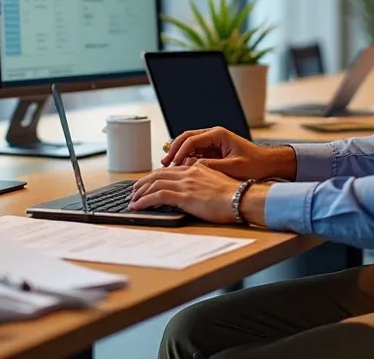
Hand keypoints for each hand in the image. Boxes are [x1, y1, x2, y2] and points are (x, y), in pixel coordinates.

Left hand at [129, 164, 244, 223]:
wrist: (241, 199)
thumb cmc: (233, 196)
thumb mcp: (216, 183)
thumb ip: (203, 182)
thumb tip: (194, 190)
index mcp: (196, 169)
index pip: (169, 170)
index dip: (155, 177)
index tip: (147, 183)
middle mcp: (188, 173)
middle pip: (158, 175)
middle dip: (143, 183)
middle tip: (134, 191)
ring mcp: (185, 184)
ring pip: (154, 184)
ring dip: (140, 192)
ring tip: (132, 200)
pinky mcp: (183, 196)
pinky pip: (157, 196)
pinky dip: (144, 200)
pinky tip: (137, 206)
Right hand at [161, 127, 296, 180]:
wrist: (269, 165)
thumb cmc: (256, 164)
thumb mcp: (232, 168)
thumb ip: (211, 167)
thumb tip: (191, 168)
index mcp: (218, 134)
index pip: (191, 139)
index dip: (179, 152)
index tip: (172, 163)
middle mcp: (214, 135)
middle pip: (186, 138)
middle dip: (174, 150)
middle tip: (164, 163)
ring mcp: (213, 142)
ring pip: (189, 145)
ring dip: (178, 154)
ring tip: (168, 166)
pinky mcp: (214, 151)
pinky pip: (195, 152)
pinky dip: (186, 159)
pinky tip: (180, 169)